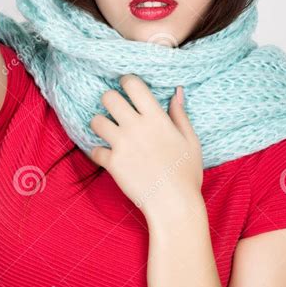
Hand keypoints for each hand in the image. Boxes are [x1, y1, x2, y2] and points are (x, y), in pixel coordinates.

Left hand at [89, 75, 203, 217]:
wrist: (174, 204)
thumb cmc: (186, 174)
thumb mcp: (191, 141)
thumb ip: (180, 115)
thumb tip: (177, 92)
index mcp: (156, 118)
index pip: (133, 84)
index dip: (127, 82)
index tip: (127, 87)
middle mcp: (136, 127)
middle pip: (108, 97)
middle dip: (109, 100)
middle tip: (115, 109)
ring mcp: (122, 144)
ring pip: (96, 121)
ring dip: (100, 124)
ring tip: (108, 132)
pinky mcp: (112, 163)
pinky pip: (94, 150)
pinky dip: (99, 153)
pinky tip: (108, 156)